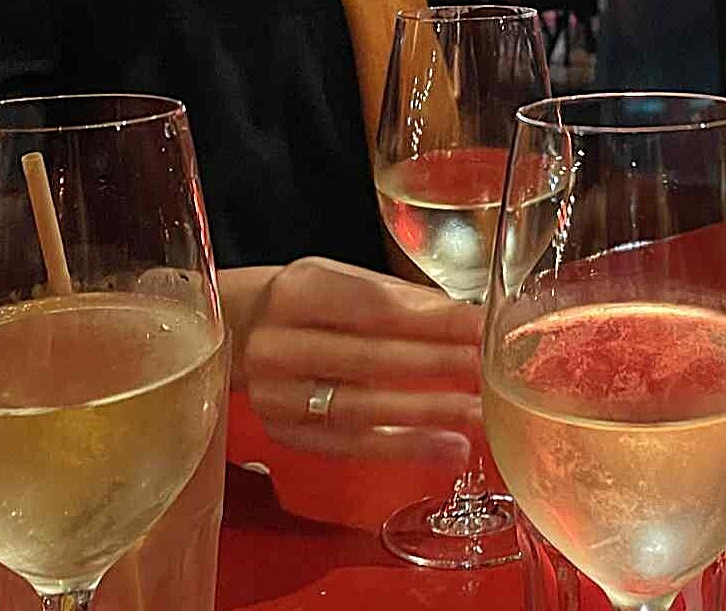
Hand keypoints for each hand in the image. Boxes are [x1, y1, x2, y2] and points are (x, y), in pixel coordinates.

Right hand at [223, 258, 481, 461]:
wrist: (237, 335)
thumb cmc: (305, 302)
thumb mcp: (340, 278)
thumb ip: (397, 297)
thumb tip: (467, 319)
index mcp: (295, 293)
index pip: (374, 307)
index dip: (432, 319)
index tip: (480, 325)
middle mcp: (278, 346)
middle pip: (370, 358)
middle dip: (438, 363)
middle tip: (489, 368)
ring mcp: (278, 397)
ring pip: (363, 408)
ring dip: (428, 412)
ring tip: (478, 412)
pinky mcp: (287, 437)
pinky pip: (354, 446)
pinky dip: (406, 447)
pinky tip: (449, 447)